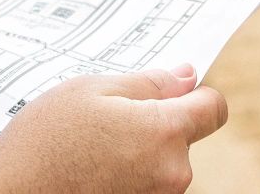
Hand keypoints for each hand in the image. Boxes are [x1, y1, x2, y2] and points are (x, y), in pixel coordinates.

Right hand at [0, 66, 226, 193]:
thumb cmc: (45, 140)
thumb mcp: (90, 91)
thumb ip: (146, 83)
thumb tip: (186, 77)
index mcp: (164, 131)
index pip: (214, 108)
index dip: (197, 94)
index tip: (174, 92)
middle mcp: (172, 173)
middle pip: (182, 138)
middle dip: (153, 124)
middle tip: (106, 120)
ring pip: (161, 163)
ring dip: (137, 153)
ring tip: (91, 148)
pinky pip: (145, 185)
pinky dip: (125, 177)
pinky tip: (90, 171)